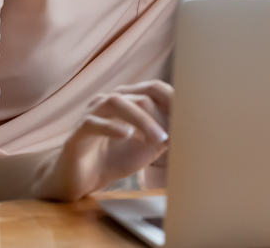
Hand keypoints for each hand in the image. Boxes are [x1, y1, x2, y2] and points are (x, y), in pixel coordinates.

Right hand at [32, 80, 172, 200]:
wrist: (80, 180)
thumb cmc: (113, 158)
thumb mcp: (146, 148)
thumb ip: (163, 136)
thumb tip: (186, 127)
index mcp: (127, 101)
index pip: (153, 88)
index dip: (173, 98)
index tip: (191, 113)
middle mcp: (109, 101)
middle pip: (140, 95)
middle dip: (161, 113)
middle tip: (174, 134)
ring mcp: (92, 113)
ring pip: (117, 103)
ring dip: (142, 120)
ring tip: (158, 139)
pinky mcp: (78, 132)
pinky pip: (94, 123)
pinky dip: (112, 127)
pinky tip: (126, 135)